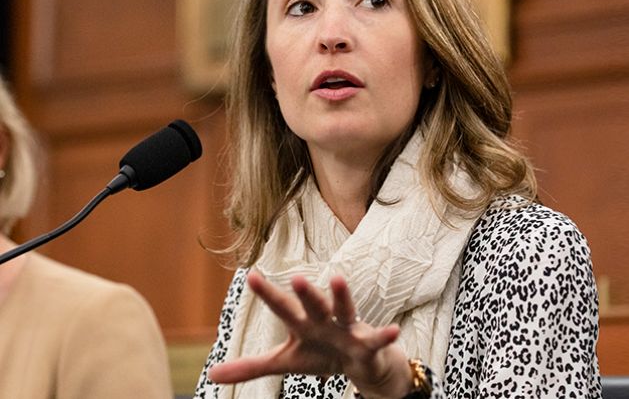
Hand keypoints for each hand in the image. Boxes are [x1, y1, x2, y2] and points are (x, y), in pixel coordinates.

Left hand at [207, 271, 413, 398]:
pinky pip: (377, 340)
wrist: (359, 363)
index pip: (282, 307)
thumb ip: (249, 366)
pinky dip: (385, 336)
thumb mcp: (284, 362)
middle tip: (295, 276)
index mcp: (303, 324)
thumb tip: (211, 373)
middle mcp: (324, 320)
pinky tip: (395, 330)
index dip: (268, 293)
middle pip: (313, 305)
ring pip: (344, 311)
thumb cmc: (319, 354)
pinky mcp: (368, 344)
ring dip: (342, 296)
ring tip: (338, 279)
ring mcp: (347, 330)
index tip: (251, 276)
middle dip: (305, 292)